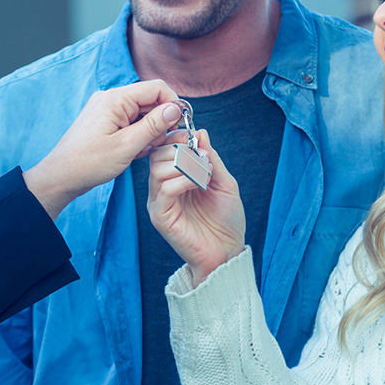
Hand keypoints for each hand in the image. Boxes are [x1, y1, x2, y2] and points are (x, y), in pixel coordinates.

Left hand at [24, 80, 180, 218]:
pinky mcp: (105, 120)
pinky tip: (132, 151)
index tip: (180, 124)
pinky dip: (138, 135)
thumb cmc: (89, 163)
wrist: (61, 176)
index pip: (156, 88)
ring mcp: (107, 109)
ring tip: (140, 151)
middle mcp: (110, 98)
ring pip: (142, 113)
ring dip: (149, 131)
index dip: (173, 104)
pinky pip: (131, 121)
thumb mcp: (127, 146)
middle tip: (156, 145)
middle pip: (150, 100)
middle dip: (160, 122)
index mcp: (115, 99)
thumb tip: (175, 108)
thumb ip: (153, 125)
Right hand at [147, 129, 245, 283]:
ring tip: (205, 174)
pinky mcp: (160, 217)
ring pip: (158, 170)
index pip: (163, 149)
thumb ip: (211, 158)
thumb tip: (201, 133)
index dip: (176, 138)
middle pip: (157, 156)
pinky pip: (164, 190)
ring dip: (185, 164)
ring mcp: (159, 203)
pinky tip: (198, 185)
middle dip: (181, 149)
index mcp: (174, 178)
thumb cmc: (226, 220)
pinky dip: (182, 180)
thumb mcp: (224, 182)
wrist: (227, 251)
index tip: (195, 138)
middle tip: (203, 158)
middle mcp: (162, 189)